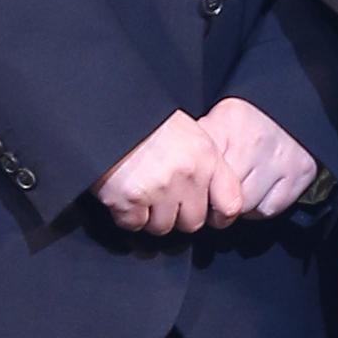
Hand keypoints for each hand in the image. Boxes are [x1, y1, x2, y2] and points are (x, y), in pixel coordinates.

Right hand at [97, 110, 217, 234]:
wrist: (107, 110)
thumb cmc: (147, 119)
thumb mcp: (189, 133)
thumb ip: (204, 163)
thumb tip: (211, 196)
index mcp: (206, 157)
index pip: (230, 204)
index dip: (219, 216)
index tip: (210, 215)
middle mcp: (186, 175)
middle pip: (192, 222)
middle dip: (177, 215)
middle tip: (161, 196)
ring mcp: (157, 189)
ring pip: (162, 227)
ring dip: (150, 216)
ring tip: (140, 190)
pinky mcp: (128, 200)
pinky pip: (133, 224)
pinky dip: (127, 214)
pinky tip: (123, 192)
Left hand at [193, 93, 324, 223]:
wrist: (295, 111)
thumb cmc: (249, 122)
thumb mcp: (219, 120)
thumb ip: (201, 143)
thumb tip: (180, 173)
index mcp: (229, 123)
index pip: (202, 169)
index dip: (195, 185)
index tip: (195, 189)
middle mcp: (254, 141)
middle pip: (221, 191)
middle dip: (215, 198)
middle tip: (215, 195)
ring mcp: (278, 160)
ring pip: (243, 204)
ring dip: (237, 205)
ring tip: (237, 192)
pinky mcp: (297, 176)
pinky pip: (266, 209)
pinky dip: (258, 208)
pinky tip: (256, 194)